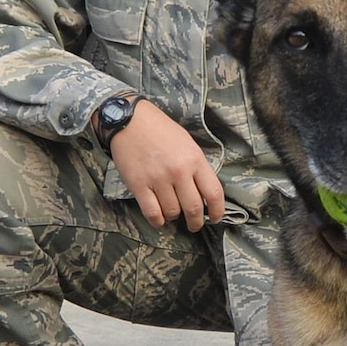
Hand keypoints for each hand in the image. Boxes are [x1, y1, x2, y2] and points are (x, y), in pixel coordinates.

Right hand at [110, 99, 226, 231]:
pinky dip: (158, 220)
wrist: (129, 120)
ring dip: (174, 216)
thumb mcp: (187, 143)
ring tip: (172, 212)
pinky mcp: (139, 185)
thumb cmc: (160, 130)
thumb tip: (205, 192)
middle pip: (194, 208)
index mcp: (195, 159)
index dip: (217, 211)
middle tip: (194, 225)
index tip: (215, 218)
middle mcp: (179, 171)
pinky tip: (159, 218)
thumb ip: (197, 167)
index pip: (214, 193)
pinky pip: (153, 213)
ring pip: (173, 212)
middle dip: (196, 222)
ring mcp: (158, 179)